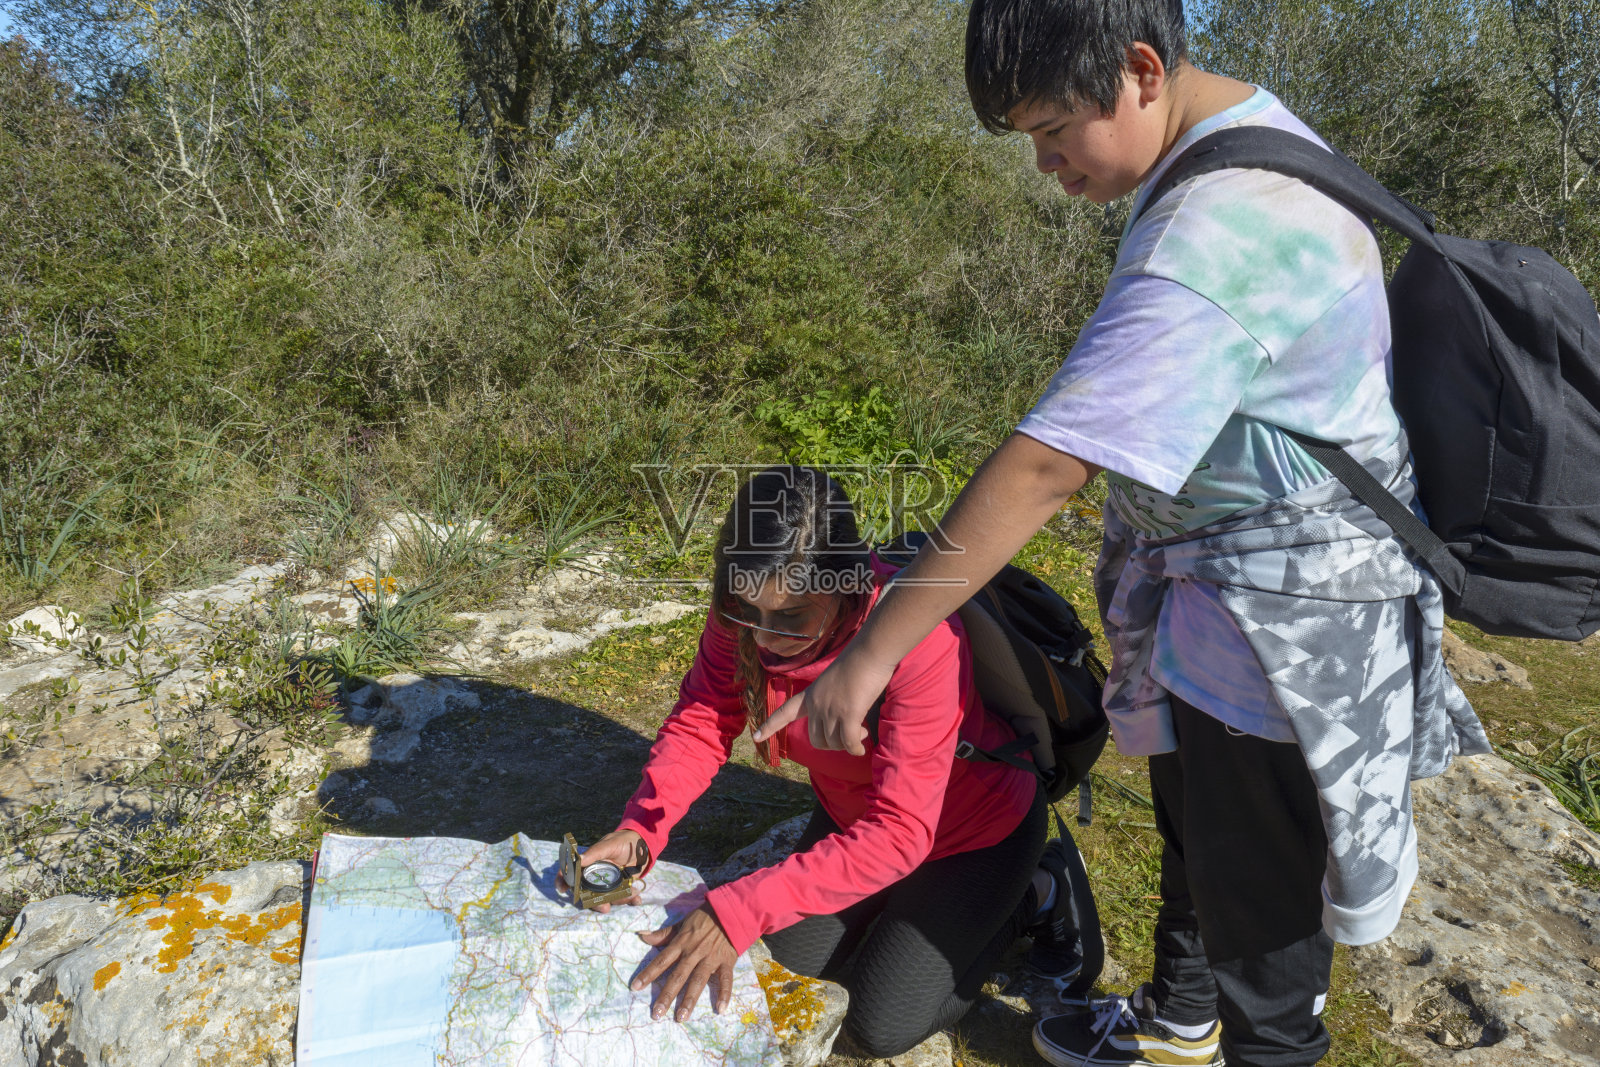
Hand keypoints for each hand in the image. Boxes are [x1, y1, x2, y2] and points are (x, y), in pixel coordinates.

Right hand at [556, 829, 645, 912]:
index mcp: (589, 864)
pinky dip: (630, 900)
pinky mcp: (622, 888)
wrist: (643, 844)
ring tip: (630, 896)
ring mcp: (609, 884)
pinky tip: (637, 899)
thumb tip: (579, 859)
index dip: (564, 881)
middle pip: (588, 893)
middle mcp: (596, 876)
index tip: (562, 889)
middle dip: (595, 902)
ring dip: (617, 901)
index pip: (571, 873)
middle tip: (604, 907)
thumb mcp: (610, 844)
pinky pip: (623, 898)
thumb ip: (596, 852)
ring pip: (606, 898)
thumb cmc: (623, 841)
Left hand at [632, 904, 737, 1021]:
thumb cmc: (704, 918)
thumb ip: (664, 933)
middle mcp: (694, 952)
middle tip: (657, 1014)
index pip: (661, 960)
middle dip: (667, 995)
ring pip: (698, 980)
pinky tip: (720, 1009)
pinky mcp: (726, 961)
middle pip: (678, 976)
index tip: (635, 987)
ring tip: (681, 1016)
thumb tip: (642, 936)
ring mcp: (711, 958)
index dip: (648, 973)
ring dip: (689, 999)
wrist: (731, 910)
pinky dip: (724, 994)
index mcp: (682, 943)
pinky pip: (726, 979)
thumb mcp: (683, 923)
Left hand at [753, 645, 891, 754]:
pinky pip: (849, 743)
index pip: (785, 711)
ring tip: (861, 733)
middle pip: (816, 740)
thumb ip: (831, 700)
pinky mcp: (849, 714)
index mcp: (810, 694)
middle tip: (849, 737)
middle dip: (832, 744)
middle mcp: (816, 704)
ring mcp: (831, 710)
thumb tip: (844, 723)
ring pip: (833, 743)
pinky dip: (855, 748)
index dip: (770, 725)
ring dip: (848, 744)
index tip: (756, 737)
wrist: (869, 652)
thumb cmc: (858, 663)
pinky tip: (862, 746)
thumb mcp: (834, 682)